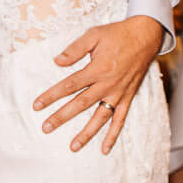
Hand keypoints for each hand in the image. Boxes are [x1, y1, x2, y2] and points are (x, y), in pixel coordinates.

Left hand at [33, 15, 163, 153]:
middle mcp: (107, 84)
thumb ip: (75, 49)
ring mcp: (118, 93)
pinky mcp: (128, 97)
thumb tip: (57, 62)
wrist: (145, 36)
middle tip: (46, 128)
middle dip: (62, 117)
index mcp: (97, 68)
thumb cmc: (118, 34)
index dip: (52, 96)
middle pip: (80, 104)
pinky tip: (105, 148)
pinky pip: (120, 119)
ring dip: (87, 133)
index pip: (69, 85)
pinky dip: (113, 135)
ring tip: (73, 147)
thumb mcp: (94, 35)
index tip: (37, 106)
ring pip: (100, 117)